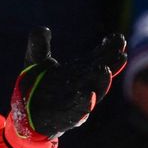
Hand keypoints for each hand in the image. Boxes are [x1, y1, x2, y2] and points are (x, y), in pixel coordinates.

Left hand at [4, 28, 126, 147]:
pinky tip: (88, 94)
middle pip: (100, 75)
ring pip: (93, 93)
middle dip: (112, 65)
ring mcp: (75, 103)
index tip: (118, 38)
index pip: (97, 59)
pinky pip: (76, 112)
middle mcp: (82, 87)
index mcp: (78, 72)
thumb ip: (39, 45)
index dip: (108, 49)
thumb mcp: (35, 62)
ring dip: (101, 82)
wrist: (26, 115)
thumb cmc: (37, 87)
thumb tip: (42, 29)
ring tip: (105, 69)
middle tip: (122, 53)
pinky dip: (83, 103)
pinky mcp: (65, 118)